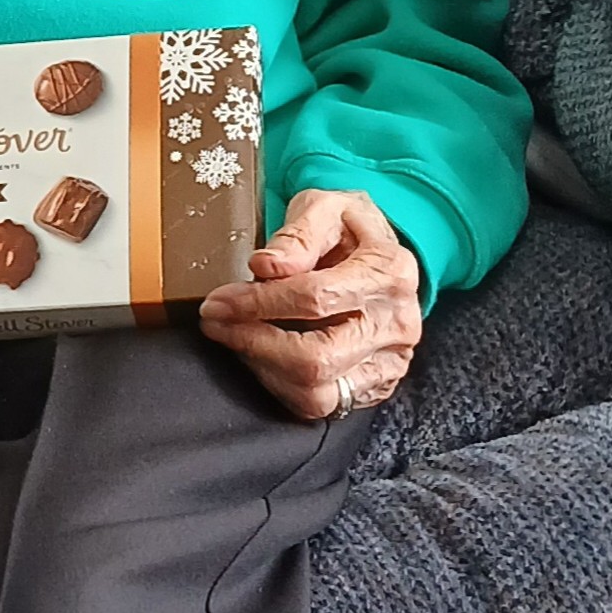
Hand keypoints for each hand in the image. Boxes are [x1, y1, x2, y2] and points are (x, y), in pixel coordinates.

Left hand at [198, 186, 421, 421]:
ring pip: (317, 391)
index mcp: (389, 270)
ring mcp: (391, 361)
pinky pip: (322, 404)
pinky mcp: (378, 385)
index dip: (259, 302)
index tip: (218, 300)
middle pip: (316, 357)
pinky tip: (261, 356)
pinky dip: (280, 385)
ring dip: (262, 368)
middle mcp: (396, 322)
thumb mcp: (325, 208)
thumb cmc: (346, 229)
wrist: (378, 253)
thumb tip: (266, 266)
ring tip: (235, 337)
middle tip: (215, 323)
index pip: (316, 298)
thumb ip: (298, 234)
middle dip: (252, 342)